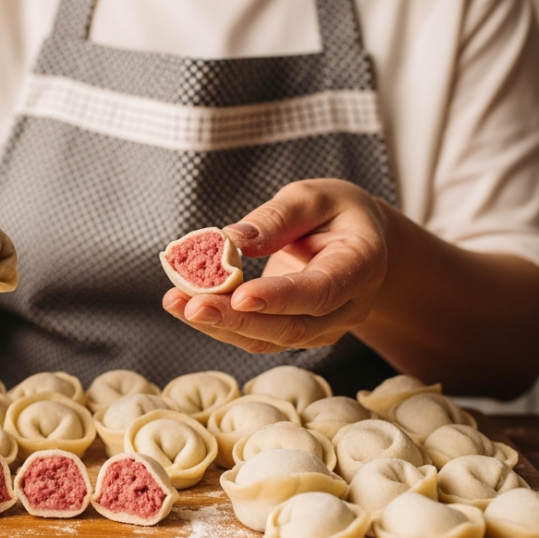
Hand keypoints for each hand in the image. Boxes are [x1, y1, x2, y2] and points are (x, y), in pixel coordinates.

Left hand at [162, 179, 394, 352]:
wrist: (358, 242)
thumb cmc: (336, 212)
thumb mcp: (313, 197)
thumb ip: (277, 217)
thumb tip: (231, 239)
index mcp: (361, 265)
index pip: (321, 290)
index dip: (280, 296)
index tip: (240, 295)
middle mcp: (348, 307)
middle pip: (291, 327)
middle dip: (237, 319)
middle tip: (191, 306)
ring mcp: (323, 328)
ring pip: (270, 340)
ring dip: (220, 326)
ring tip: (176, 303)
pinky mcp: (296, 334)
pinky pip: (257, 338)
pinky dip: (220, 326)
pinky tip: (185, 307)